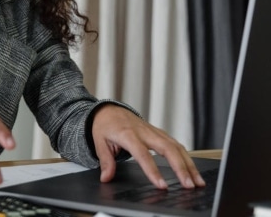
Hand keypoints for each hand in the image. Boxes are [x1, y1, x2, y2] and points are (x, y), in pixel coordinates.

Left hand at [91, 104, 205, 188]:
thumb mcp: (99, 142)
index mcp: (128, 135)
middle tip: (188, 185)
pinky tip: (192, 169)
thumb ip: (105, 161)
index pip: (143, 155)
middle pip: (168, 149)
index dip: (153, 171)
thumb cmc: (105, 125)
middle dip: (181, 168)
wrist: (109, 111)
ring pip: (176, 146)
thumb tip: (106, 178)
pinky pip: (176, 144)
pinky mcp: (160, 133)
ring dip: (189, 164)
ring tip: (197, 182)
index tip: (161, 185)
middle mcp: (145, 132)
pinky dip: (186, 157)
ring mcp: (154, 132)